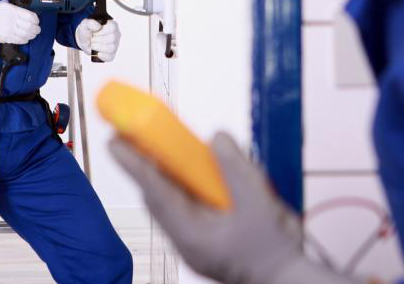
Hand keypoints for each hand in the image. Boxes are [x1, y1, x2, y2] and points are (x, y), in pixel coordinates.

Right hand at [0, 0, 39, 44]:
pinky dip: (25, 40)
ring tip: (33, 34)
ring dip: (32, 35)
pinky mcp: (7, 37)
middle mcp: (13, 21)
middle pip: (30, 26)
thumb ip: (13, 5)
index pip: (30, 16)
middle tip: (37, 29)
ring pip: (26, 34)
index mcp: (13, 11)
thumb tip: (21, 8)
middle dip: (36, 28)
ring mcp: (10, 30)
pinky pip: (19, 40)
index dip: (36, 19)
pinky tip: (26, 39)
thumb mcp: (2, 4)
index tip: (37, 21)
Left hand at [75, 19, 120, 61]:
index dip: (102, 31)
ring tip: (93, 44)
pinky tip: (97, 52)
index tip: (95, 32)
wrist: (85, 40)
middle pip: (112, 38)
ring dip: (99, 47)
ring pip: (111, 48)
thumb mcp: (85, 24)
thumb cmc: (88, 31)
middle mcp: (116, 35)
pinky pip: (110, 57)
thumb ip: (90, 23)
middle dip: (98, 39)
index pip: (112, 27)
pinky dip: (101, 55)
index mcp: (112, 25)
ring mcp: (115, 45)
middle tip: (92, 38)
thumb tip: (98, 27)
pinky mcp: (112, 54)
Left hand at [110, 132, 359, 283]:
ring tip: (154, 145)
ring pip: (169, 202)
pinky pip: (185, 208)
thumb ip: (236, 168)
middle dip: (143, 164)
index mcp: (191, 234)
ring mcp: (194, 241)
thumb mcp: (258, 202)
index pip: (154, 191)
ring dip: (161, 174)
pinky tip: (189, 170)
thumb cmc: (273, 250)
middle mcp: (186, 239)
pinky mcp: (205, 239)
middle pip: (156, 196)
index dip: (134, 163)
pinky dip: (182, 186)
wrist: (288, 279)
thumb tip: (216, 138)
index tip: (114, 140)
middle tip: (131, 134)